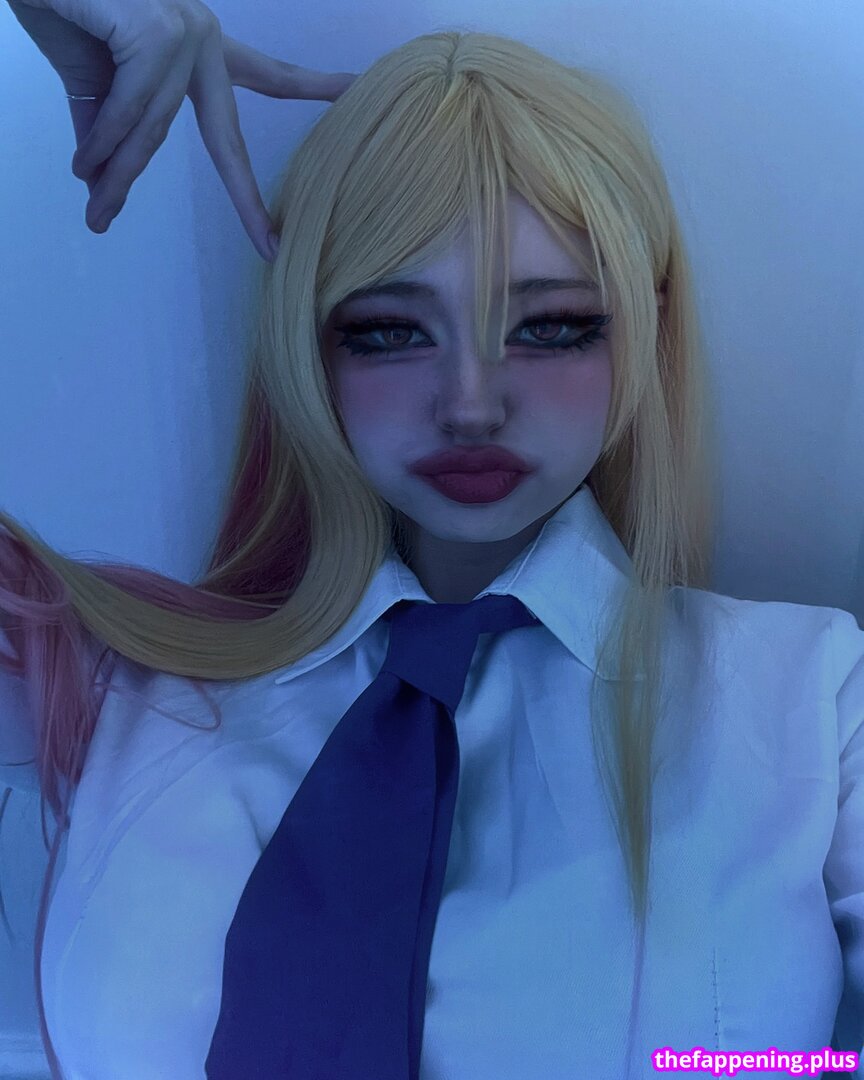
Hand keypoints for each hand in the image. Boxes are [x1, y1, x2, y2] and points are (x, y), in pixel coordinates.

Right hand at [7, 0, 357, 261]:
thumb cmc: (62, 6)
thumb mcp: (92, 81)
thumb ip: (110, 128)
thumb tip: (102, 183)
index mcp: (197, 45)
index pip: (264, 76)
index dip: (309, 86)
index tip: (355, 90)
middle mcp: (202, 38)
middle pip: (227, 136)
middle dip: (247, 198)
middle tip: (268, 247)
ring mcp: (185, 32)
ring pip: (157, 130)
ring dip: (119, 172)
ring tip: (97, 209)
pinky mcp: (158, 32)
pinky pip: (133, 110)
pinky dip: (105, 139)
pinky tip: (85, 163)